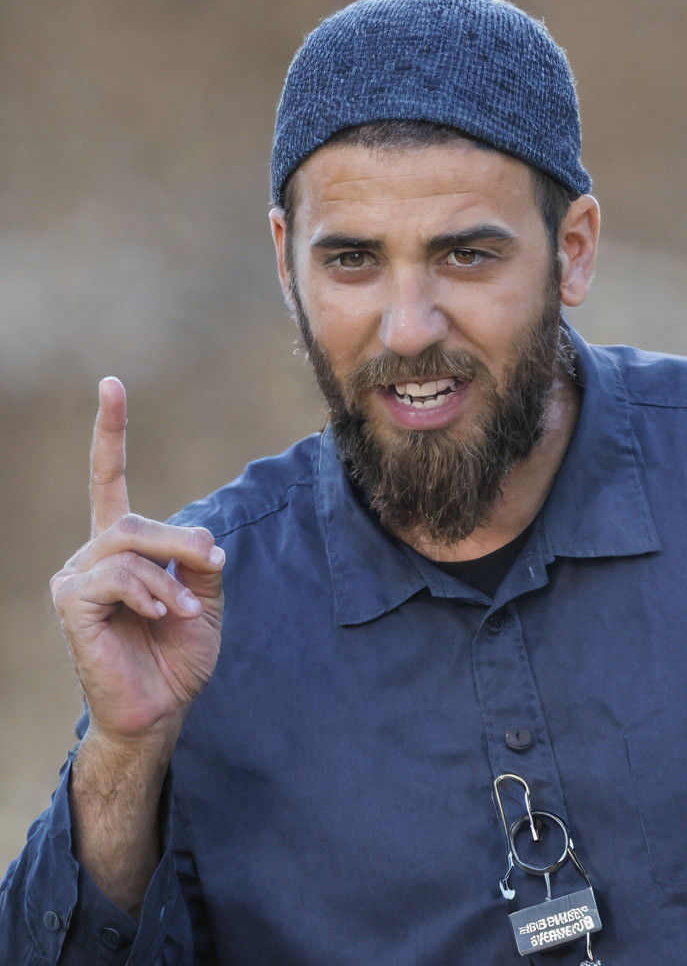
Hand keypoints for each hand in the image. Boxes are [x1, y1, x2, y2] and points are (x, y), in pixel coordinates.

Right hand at [50, 378, 223, 743]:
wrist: (163, 705)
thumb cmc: (180, 653)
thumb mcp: (205, 596)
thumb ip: (200, 558)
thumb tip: (201, 536)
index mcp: (124, 547)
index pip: (109, 479)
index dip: (109, 433)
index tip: (110, 383)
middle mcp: (93, 555)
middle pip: (134, 520)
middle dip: (181, 542)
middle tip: (211, 568)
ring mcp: (76, 579)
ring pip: (126, 544)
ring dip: (170, 572)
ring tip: (187, 609)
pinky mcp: (71, 604)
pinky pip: (113, 576)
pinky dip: (148, 591)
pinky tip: (163, 614)